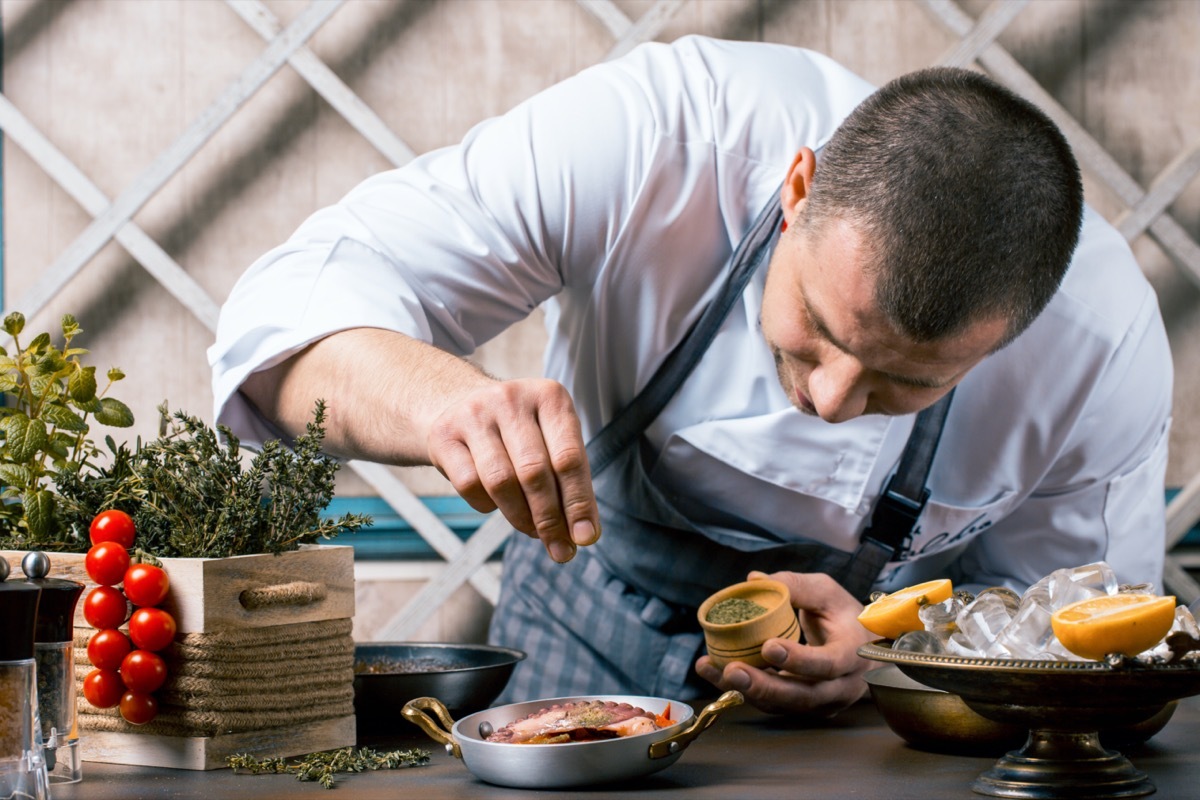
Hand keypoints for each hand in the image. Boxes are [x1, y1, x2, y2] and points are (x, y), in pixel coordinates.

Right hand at [427, 377, 600, 562]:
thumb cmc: (521, 433)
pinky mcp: (444, 434)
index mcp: (550, 397)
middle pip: (535, 472)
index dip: (579, 502)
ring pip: (501, 481)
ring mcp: (475, 413)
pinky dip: (487, 505)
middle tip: (560, 549)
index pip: (569, 457)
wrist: (461, 405)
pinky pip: (469, 484)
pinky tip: (496, 504)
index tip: (585, 537)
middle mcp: (512, 399)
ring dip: (521, 518)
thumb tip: (581, 534)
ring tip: (533, 531)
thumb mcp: (552, 441)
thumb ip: (570, 481)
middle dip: (550, 518)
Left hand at [695, 571, 877, 715]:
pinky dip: (744, 690)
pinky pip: (773, 704)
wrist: (859, 644)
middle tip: (732, 671)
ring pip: (783, 705)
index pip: (828, 664)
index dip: (799, 660)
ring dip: (746, 690)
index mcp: (852, 654)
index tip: (768, 647)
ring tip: (715, 670)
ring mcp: (822, 702)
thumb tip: (755, 580)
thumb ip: (795, 586)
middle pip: (802, 695)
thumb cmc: (843, 614)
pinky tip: (717, 672)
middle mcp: (841, 687)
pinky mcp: (802, 706)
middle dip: (764, 686)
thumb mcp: (825, 591)